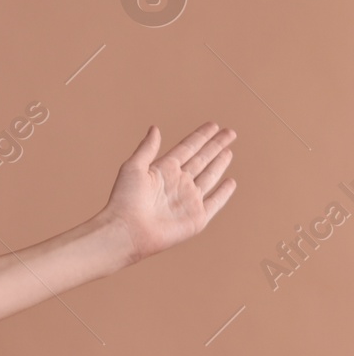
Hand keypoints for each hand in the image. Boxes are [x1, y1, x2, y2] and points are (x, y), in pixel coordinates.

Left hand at [99, 121, 237, 262]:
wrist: (128, 230)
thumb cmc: (125, 199)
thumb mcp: (133, 168)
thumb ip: (147, 148)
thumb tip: (154, 128)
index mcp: (164, 170)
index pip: (187, 148)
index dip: (200, 136)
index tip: (213, 125)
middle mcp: (178, 183)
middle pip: (202, 159)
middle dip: (215, 145)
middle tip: (230, 132)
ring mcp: (189, 200)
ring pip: (210, 177)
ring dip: (220, 164)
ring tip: (228, 151)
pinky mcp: (197, 217)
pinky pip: (215, 202)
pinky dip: (224, 192)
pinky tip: (231, 182)